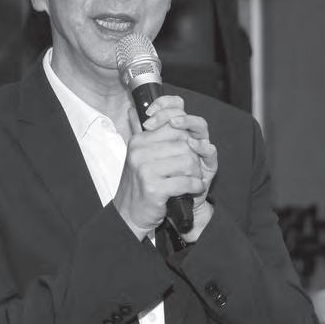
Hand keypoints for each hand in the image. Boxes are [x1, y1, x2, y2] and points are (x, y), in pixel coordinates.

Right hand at [113, 101, 204, 239]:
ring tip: (191, 179)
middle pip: (184, 142)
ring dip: (195, 172)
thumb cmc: (139, 184)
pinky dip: (194, 186)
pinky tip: (192, 189)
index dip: (188, 134)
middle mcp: (140, 152)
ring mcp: (146, 170)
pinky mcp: (155, 188)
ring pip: (188, 161)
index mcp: (138, 141)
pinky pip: (186, 181)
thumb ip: (140, 130)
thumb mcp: (138, 155)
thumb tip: (133, 109)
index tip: (189, 146)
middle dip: (194, 156)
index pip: (173, 123)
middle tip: (191, 168)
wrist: (129, 214)